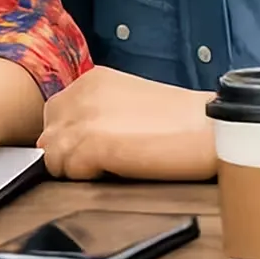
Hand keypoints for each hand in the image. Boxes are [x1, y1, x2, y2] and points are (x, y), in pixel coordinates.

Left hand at [37, 66, 216, 181]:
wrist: (210, 129)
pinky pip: (69, 171)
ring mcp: (85, 118)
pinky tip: (117, 171)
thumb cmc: (182, 122)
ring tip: (111, 169)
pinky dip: (88, 178)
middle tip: (98, 165)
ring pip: (53, 156)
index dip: (68, 138)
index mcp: (92, 80)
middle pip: (49, 134)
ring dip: (76, 170)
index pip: (56, 114)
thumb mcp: (130, 104)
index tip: (88, 151)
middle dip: (66, 154)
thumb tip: (76, 143)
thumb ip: (99, 114)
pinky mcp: (92, 144)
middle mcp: (82, 93)